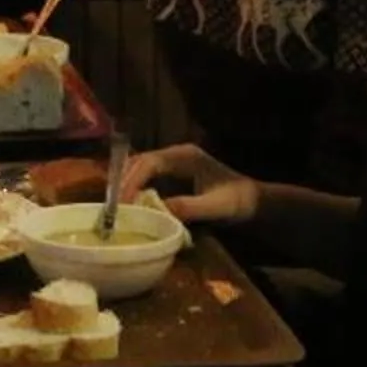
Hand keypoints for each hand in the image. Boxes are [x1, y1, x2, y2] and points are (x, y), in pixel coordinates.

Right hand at [121, 142, 259, 225]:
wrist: (254, 203)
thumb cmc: (238, 202)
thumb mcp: (217, 207)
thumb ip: (190, 207)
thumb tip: (159, 211)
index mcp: (186, 156)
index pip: (151, 162)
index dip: (133, 179)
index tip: (122, 201)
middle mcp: (177, 155)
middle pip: (141, 162)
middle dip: (124, 181)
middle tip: (112, 205)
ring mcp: (174, 164)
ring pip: (141, 168)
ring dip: (128, 184)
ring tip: (117, 205)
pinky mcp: (173, 176)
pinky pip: (148, 177)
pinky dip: (136, 188)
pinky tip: (130, 204)